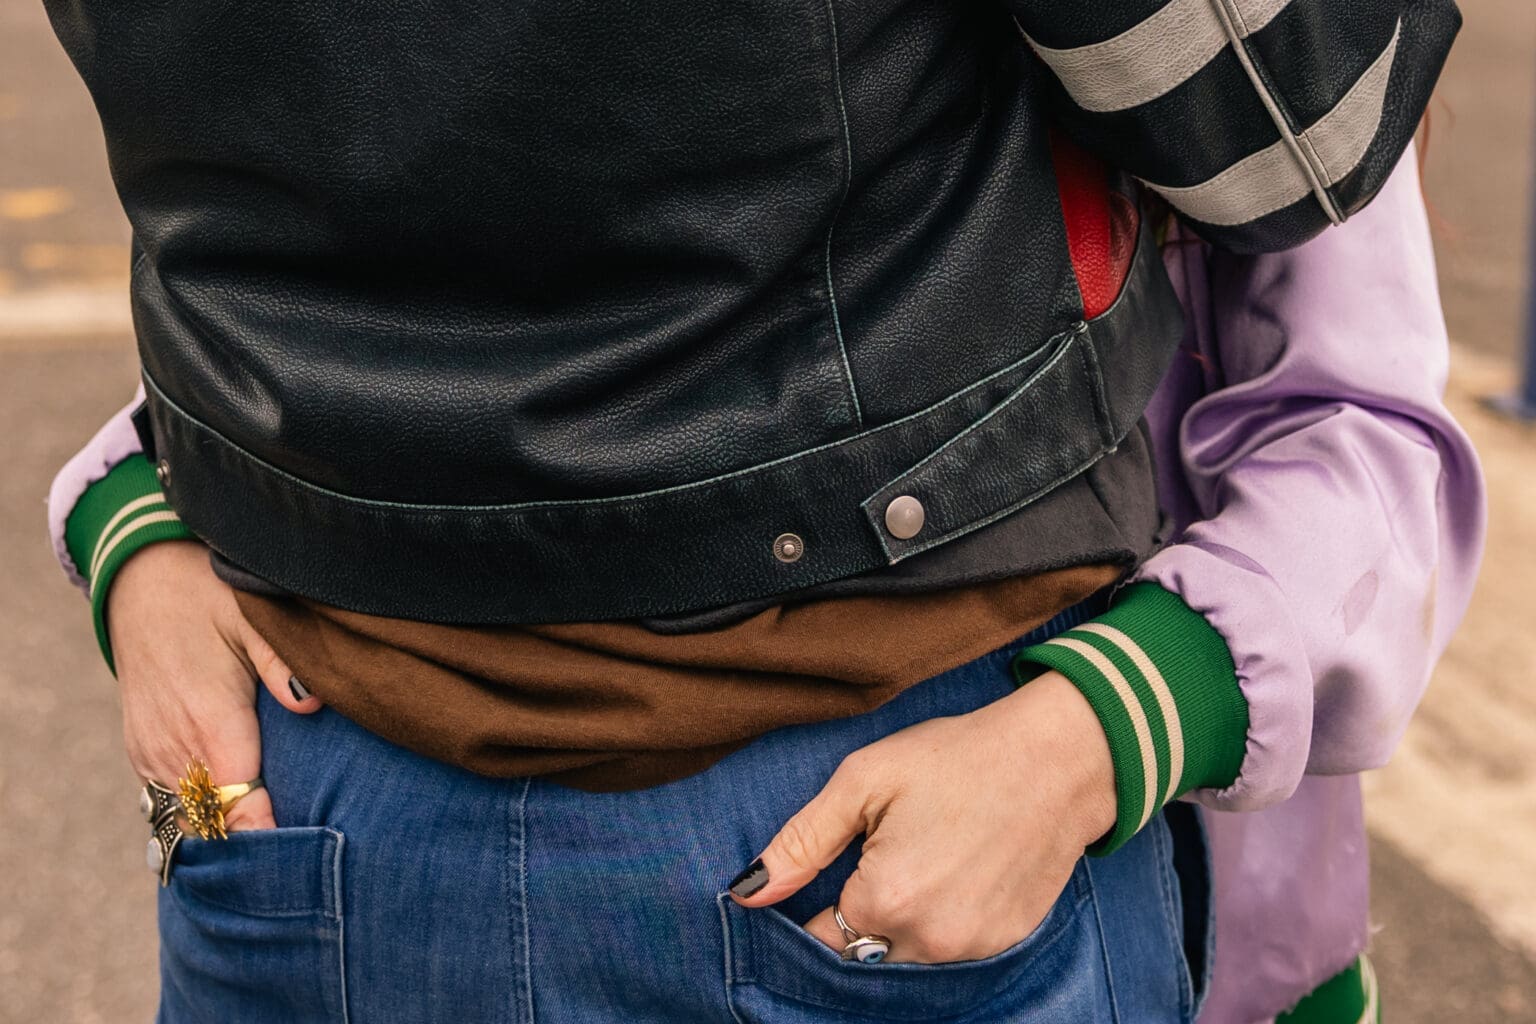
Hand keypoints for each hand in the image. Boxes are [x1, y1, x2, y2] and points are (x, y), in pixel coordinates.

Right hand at [107, 540, 322, 830]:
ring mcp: (151, 754)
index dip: (269, 838)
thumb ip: (281, 662)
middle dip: (254, 846)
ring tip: (277, 849)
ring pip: (188, 822)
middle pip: (213, 827)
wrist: (141, 581)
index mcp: (208, 723)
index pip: (238, 809)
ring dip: (226, 832)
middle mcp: (174, 749)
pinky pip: (169, 804)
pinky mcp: (141, 752)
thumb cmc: (205, 596)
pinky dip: (201, 815)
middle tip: (303, 859)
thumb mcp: (250, 616)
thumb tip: (311, 702)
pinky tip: (237, 815)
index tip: (306, 854)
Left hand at [729, 672, 1115, 962]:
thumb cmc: (958, 758)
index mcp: (884, 899)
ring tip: (921, 856)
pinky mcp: (1004, 943)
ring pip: (905, 955)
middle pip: (861, 952)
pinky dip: (940, 921)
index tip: (829, 872)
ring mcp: (972, 948)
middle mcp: (928, 939)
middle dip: (857, 915)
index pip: (817, 940)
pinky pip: (950, 950)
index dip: (810, 909)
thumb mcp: (865, 780)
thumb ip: (801, 842)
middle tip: (881, 854)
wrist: (1059, 759)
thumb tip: (747, 891)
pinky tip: (953, 870)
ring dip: (898, 922)